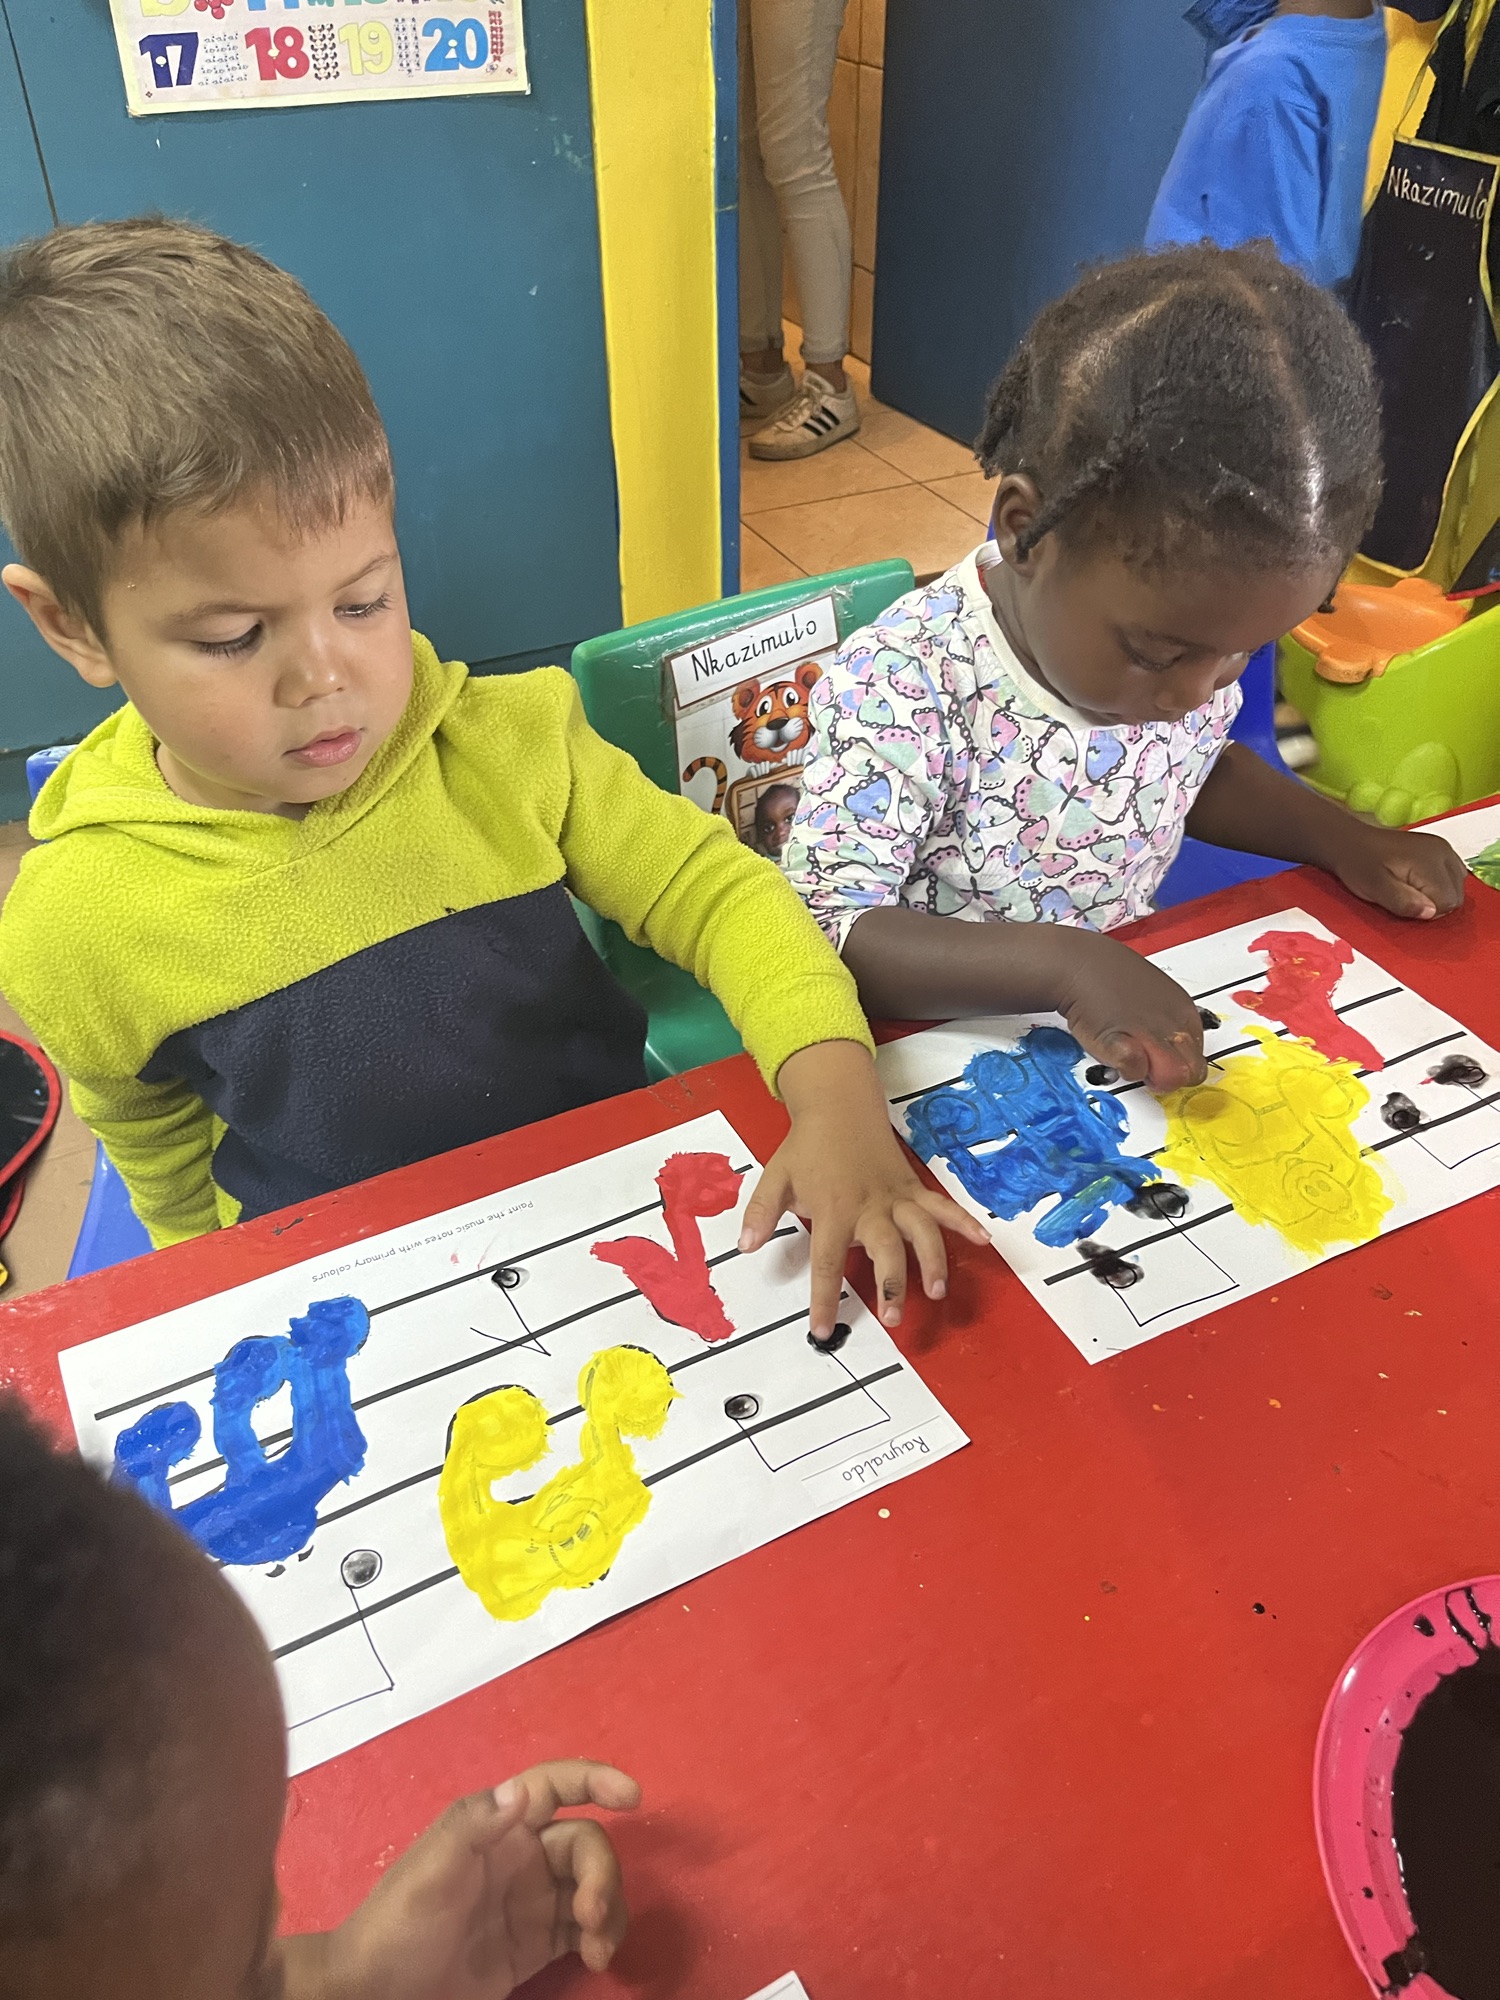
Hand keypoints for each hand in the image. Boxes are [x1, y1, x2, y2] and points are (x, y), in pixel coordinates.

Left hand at [296, 1761, 639, 1999]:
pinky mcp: (535, 1944)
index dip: (594, 1779)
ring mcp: (530, 1901)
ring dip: (608, 1908)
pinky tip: (597, 1958)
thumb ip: (475, 1827)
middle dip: (601, 1872)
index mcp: (496, 1827)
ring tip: (599, 1949)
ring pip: (591, 1886)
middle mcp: (521, 1856)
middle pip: (584, 1844)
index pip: (554, 1786)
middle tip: (591, 1915)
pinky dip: (601, 1937)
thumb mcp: (430, 1872)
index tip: (633, 1796)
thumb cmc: (398, 1923)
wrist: (374, 1993)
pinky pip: (584, 1929)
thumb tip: (525, 1790)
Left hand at [742, 1039, 989, 1335]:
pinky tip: (983, 1240)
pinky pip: (941, 1207)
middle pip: (886, 1250)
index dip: (826, 1299)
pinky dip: (964, 1222)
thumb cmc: (808, 1146)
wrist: (840, 1106)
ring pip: (922, 1231)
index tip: (824, 1329)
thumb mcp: (776, 1177)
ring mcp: (896, 1198)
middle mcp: (870, 1207)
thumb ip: (762, 1212)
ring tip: (938, 1291)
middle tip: (894, 1318)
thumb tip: (746, 1245)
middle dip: (892, 1285)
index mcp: (834, 1209)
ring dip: (933, 1260)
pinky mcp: (912, 1189)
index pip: (828, 1262)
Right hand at [1057, 931, 1206, 1093]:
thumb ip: (1168, 1018)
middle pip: (1191, 1072)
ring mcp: (1152, 1038)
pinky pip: (1136, 1071)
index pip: (1199, 1056)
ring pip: (1170, 1077)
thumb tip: (1170, 1042)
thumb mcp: (1154, 990)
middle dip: (1171, 1074)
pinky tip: (1112, 1048)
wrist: (1078, 964)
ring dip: (1148, 1072)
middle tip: (1145, 1060)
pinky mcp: (1126, 1049)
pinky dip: (1124, 1068)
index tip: (1159, 1055)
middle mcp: (1174, 1027)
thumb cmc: (1109, 975)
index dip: (1178, 1062)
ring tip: (1126, 1049)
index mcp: (1184, 1011)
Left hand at [1325, 822, 1465, 920]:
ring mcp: (1444, 849)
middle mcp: (1443, 851)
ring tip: (1410, 890)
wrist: (1350, 842)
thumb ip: (1402, 902)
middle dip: (1434, 904)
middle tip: (1405, 897)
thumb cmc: (1359, 864)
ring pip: (1457, 887)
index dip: (1427, 911)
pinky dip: (1439, 886)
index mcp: (1430, 860)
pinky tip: (1418, 884)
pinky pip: (1452, 877)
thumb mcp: (1374, 887)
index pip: (1448, 901)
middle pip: (1457, 895)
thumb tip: (1431, 913)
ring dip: (1438, 896)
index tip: (1404, 903)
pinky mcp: (1440, 851)